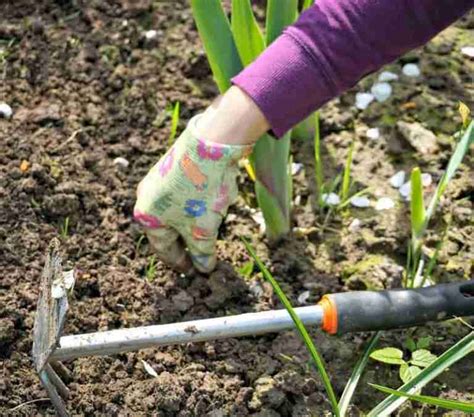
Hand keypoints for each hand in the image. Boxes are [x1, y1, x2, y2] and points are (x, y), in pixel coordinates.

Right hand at [134, 114, 252, 272]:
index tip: (196, 272)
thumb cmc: (201, 191)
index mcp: (147, 217)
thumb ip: (202, 252)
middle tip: (204, 254)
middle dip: (189, 242)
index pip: (164, 249)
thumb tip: (204, 268)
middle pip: (170, 230)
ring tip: (214, 225)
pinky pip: (185, 195)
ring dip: (196, 222)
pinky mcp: (173, 167)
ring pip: (179, 211)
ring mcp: (159, 180)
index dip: (182, 263)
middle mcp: (147, 198)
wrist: (211, 143)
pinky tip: (215, 201)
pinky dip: (199, 204)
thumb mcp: (203, 229)